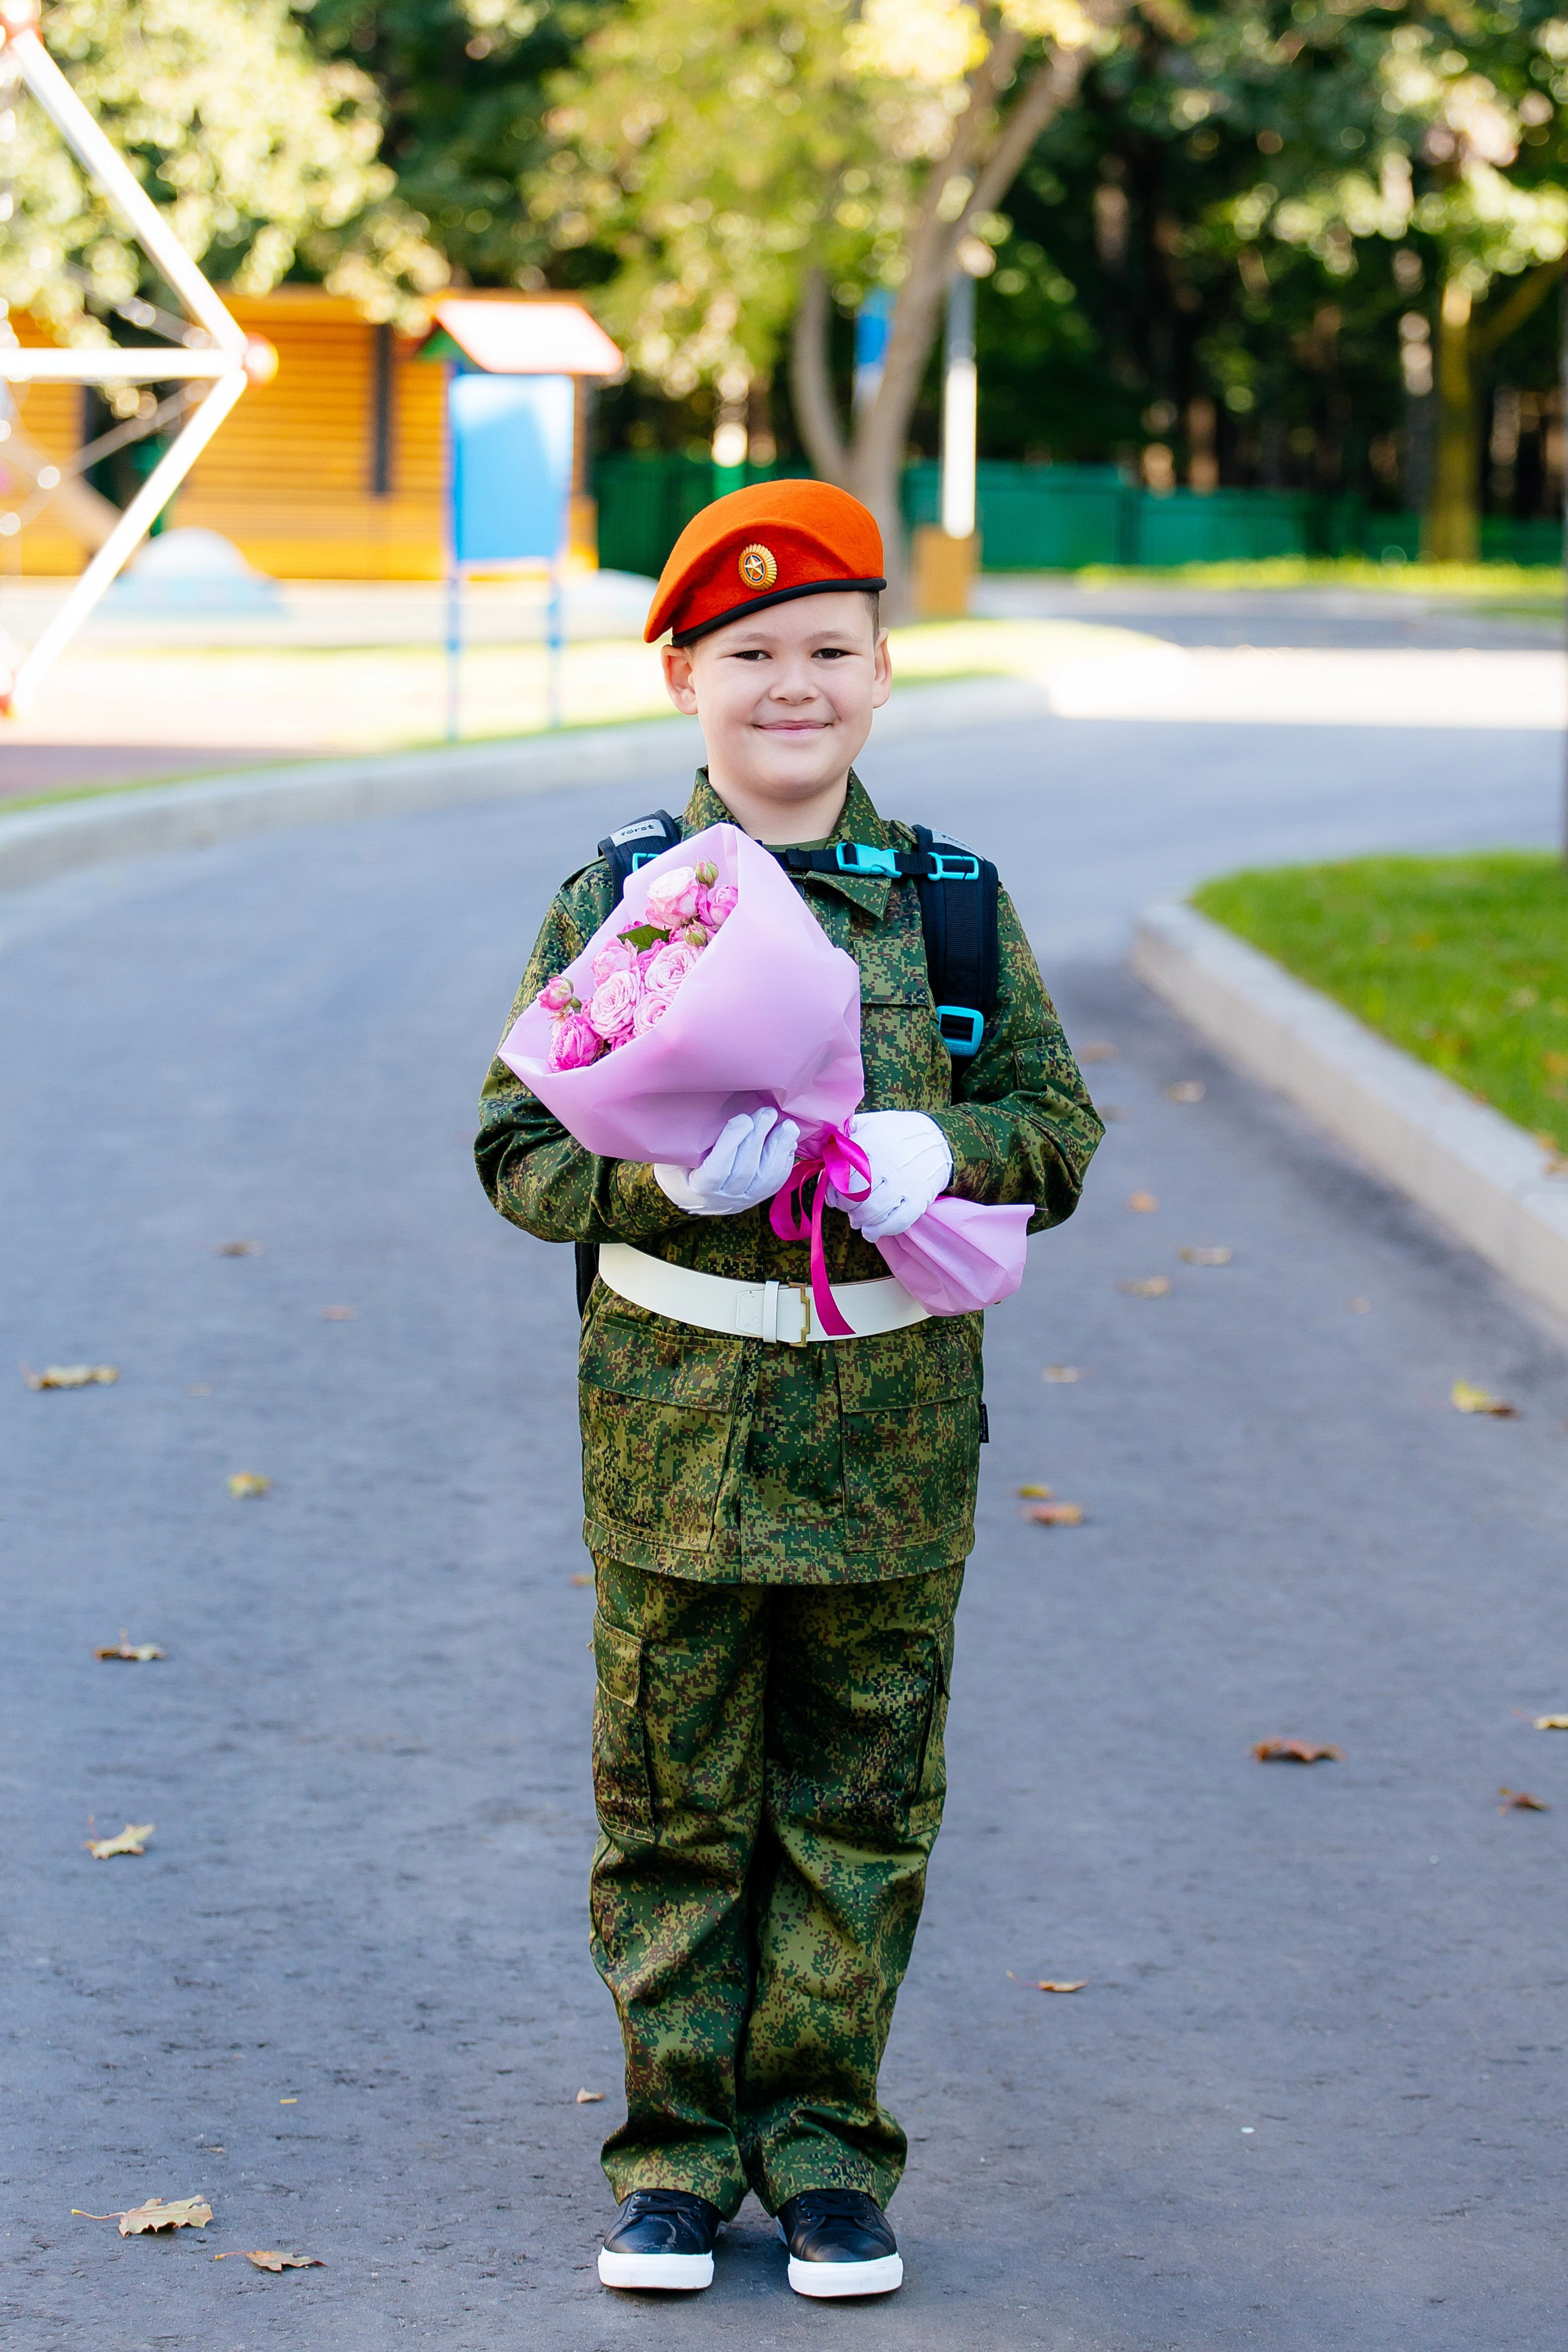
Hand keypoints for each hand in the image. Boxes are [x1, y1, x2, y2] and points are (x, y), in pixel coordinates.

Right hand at [655, 1108, 800, 1216]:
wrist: (692, 1198)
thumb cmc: (681, 1168)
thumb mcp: (674, 1158)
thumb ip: (686, 1142)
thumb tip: (700, 1106)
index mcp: (698, 1187)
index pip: (717, 1169)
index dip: (732, 1144)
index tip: (743, 1119)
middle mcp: (723, 1198)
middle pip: (744, 1170)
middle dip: (758, 1138)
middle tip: (767, 1112)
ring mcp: (743, 1200)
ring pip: (764, 1178)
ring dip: (778, 1149)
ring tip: (787, 1126)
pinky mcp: (758, 1197)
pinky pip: (774, 1182)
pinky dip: (784, 1161)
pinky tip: (789, 1142)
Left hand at [838, 1110, 951, 1242]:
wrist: (939, 1140)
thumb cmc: (897, 1132)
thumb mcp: (870, 1123)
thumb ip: (845, 1136)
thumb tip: (823, 1156)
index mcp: (872, 1142)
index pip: (841, 1173)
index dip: (832, 1189)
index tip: (833, 1195)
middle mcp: (888, 1163)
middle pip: (853, 1195)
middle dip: (844, 1205)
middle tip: (846, 1206)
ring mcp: (904, 1183)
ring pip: (870, 1212)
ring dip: (858, 1220)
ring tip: (857, 1218)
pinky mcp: (919, 1200)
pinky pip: (894, 1223)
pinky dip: (877, 1232)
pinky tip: (870, 1231)